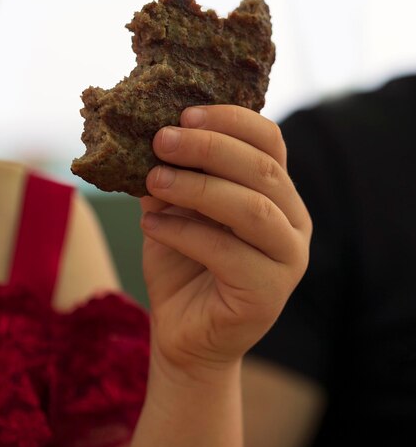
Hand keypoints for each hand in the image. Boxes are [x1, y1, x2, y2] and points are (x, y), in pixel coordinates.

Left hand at [140, 105, 311, 378]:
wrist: (184, 333)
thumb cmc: (182, 263)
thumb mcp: (175, 208)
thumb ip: (175, 173)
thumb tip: (155, 131)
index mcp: (278, 192)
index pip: (270, 141)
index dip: (231, 120)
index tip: (185, 113)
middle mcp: (294, 221)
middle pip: (263, 169)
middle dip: (209, 148)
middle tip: (161, 140)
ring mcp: (289, 258)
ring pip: (251, 208)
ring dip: (197, 187)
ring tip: (153, 180)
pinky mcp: (269, 294)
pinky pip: (227, 252)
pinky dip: (184, 232)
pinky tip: (151, 225)